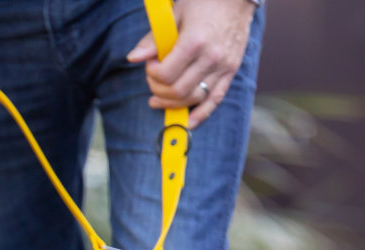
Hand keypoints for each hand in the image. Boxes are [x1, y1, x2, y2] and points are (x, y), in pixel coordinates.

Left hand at [126, 0, 256, 128]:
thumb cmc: (204, 1)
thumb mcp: (174, 14)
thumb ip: (154, 40)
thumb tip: (133, 58)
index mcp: (195, 42)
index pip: (165, 75)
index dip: (151, 74)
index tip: (150, 64)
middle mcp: (211, 58)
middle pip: (177, 91)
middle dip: (158, 90)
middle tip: (153, 79)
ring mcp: (224, 66)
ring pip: (193, 99)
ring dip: (172, 103)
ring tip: (159, 98)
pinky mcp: (231, 71)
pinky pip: (215, 99)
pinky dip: (200, 114)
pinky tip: (187, 123)